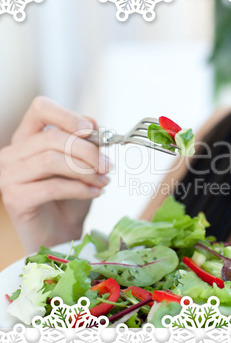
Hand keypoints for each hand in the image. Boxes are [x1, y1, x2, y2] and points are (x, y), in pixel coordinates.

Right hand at [0, 97, 111, 252]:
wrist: (61, 233)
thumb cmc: (71, 197)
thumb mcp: (83, 165)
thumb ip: (86, 143)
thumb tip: (94, 124)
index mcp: (29, 138)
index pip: (41, 109)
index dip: (68, 115)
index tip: (92, 131)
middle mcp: (14, 153)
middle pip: (53, 138)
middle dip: (88, 151)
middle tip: (108, 166)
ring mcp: (10, 175)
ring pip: (52, 160)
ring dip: (86, 170)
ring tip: (104, 181)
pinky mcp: (15, 198)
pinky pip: (52, 186)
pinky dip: (80, 188)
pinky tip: (95, 192)